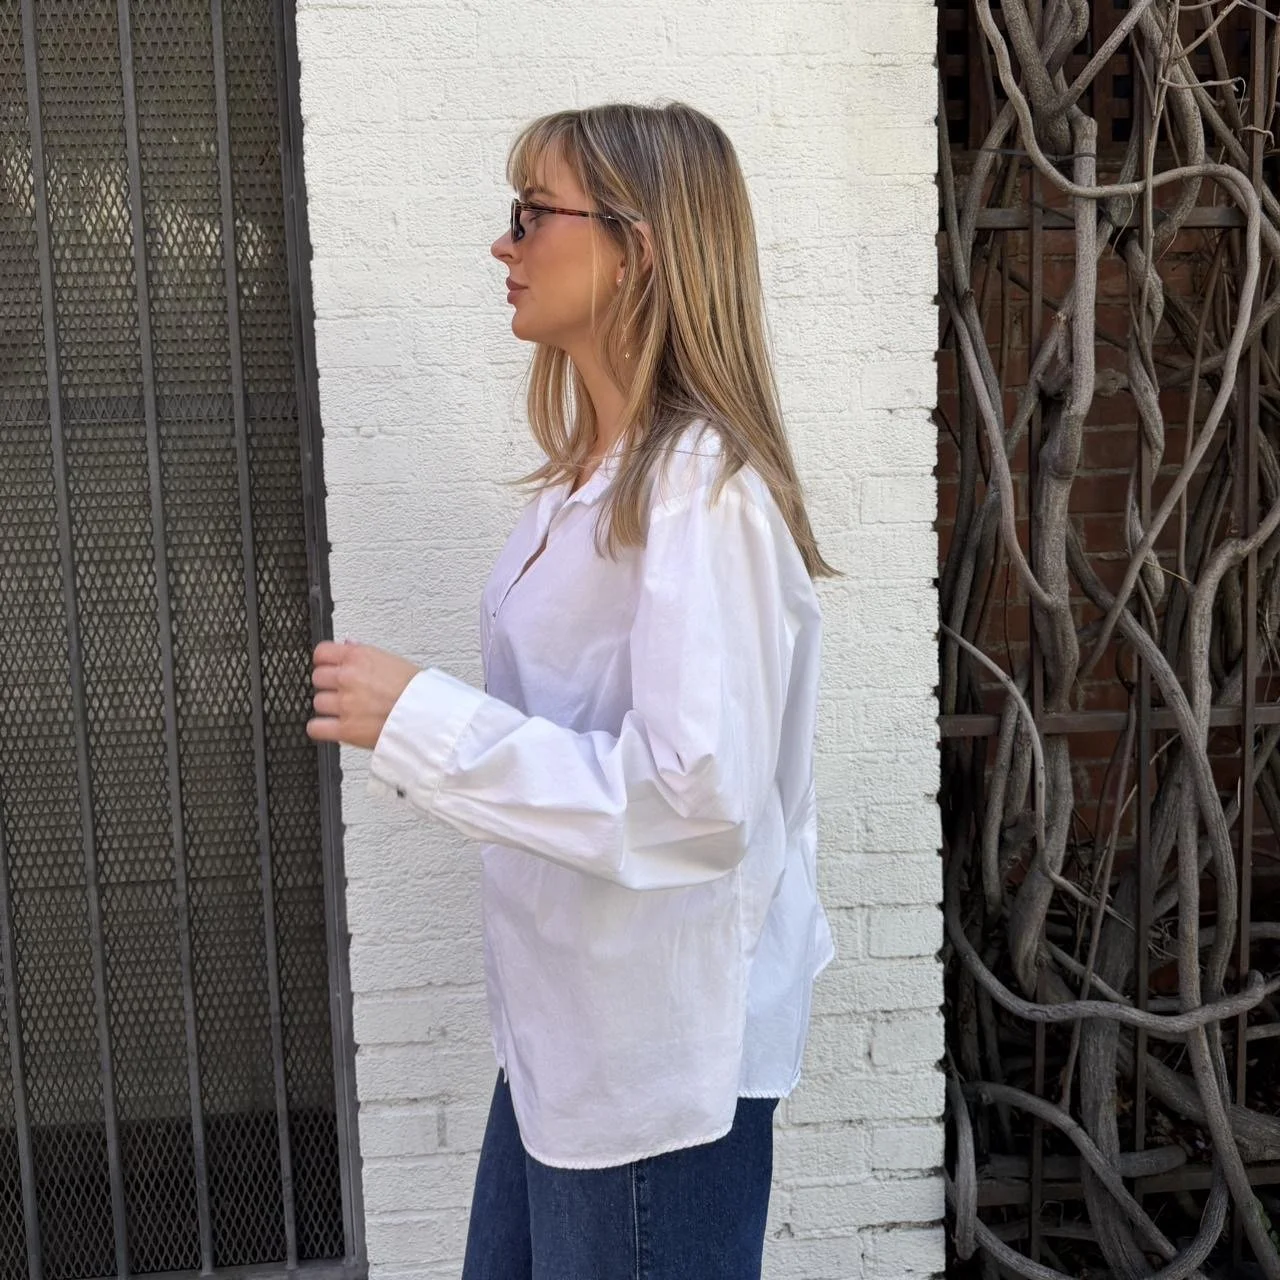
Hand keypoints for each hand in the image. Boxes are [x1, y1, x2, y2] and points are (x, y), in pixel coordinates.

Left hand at [307, 640, 421, 749]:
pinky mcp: (345, 729)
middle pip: (317, 678)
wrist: (430, 717)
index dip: (324, 662)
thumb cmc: (419, 692)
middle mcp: (348, 678)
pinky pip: (316, 728)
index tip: (328, 668)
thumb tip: (348, 645)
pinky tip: (331, 727)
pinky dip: (321, 729)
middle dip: (328, 685)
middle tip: (343, 692)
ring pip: (318, 702)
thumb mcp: (393, 661)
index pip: (321, 653)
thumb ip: (363, 653)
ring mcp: (345, 704)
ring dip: (328, 708)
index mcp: (359, 657)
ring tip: (346, 711)